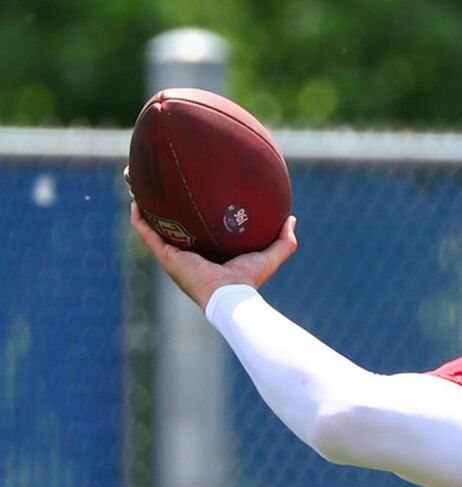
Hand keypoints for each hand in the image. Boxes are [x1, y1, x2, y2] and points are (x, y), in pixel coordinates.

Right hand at [126, 167, 297, 311]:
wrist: (231, 296)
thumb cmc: (249, 280)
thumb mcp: (270, 256)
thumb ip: (283, 240)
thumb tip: (291, 219)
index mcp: (205, 254)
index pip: (194, 231)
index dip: (188, 215)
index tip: (187, 193)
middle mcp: (186, 254)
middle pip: (168, 226)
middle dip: (160, 206)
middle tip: (156, 183)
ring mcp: (172, 256)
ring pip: (150, 226)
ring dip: (142, 205)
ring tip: (136, 183)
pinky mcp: (165, 257)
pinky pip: (146, 233)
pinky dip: (139, 217)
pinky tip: (136, 198)